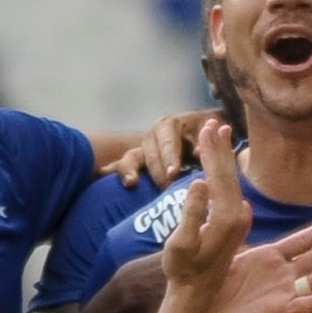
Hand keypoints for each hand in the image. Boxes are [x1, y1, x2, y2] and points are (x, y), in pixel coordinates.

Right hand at [104, 109, 223, 187]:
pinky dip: (110, 172)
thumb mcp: (209, 134)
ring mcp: (141, 150)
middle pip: (149, 152)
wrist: (199, 139)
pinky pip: (118, 167)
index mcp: (170, 125)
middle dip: (157, 170)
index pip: (168, 140)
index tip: (174, 172)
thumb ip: (205, 142)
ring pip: (131, 158)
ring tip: (131, 183)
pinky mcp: (134, 164)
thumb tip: (198, 152)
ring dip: (130, 170)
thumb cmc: (207, 135)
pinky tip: (102, 178)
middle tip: (165, 187)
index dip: (169, 155)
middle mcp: (152, 136)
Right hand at [160, 123, 250, 307]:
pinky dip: (223, 173)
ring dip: (223, 158)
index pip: (219, 175)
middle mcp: (239, 216)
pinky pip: (230, 191)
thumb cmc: (183, 271)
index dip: (212, 150)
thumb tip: (199, 182)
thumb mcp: (181, 244)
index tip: (208, 127)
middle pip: (228, 174)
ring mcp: (239, 221)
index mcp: (227, 217)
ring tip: (219, 135)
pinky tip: (219, 167)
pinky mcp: (236, 225)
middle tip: (215, 122)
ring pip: (231, 181)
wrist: (196, 295)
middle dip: (220, 148)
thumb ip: (191, 213)